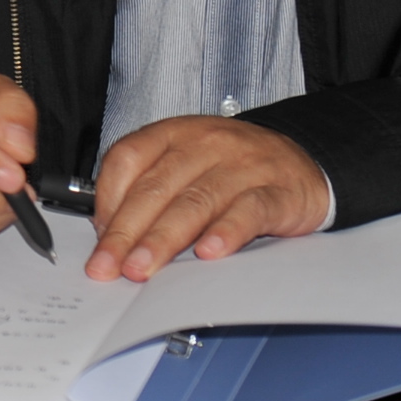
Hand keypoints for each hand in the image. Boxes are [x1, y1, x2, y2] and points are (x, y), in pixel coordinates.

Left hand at [84, 115, 331, 281]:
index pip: (127, 158)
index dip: (107, 199)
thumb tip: (109, 233)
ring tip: (143, 267)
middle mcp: (205, 144)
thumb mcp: (186, 165)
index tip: (98, 237)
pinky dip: (226, 232)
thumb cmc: (233, 169)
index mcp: (174, 133)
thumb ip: (150, 190)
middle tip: (109, 266)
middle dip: (126, 232)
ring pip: (195, 202)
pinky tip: (209, 253)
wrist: (303, 162)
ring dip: (163, 239)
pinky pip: (248, 210)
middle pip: (156, 188)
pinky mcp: (278, 191)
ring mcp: (244, 165)